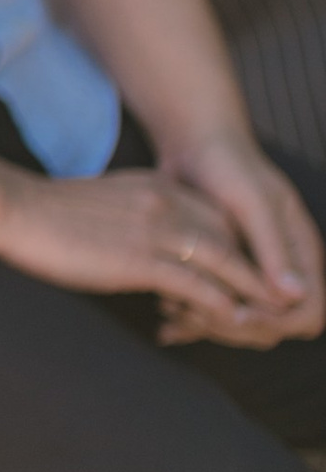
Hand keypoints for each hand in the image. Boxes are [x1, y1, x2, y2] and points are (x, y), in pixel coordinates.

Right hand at [0, 156, 314, 345]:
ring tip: (266, 318)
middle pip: (232, 237)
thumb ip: (137, 216)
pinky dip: (220, 304)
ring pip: (224, 262)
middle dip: (255, 271)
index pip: (219, 216)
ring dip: (249, 292)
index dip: (240, 248)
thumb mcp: (106, 202)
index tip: (249, 277)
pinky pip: (197, 284)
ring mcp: (156, 228)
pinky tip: (232, 320)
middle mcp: (166, 201)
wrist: (12, 209)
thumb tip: (150, 246)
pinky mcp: (141, 258)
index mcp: (157, 186)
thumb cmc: (47, 214)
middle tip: (270, 302)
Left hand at [158, 126, 324, 341]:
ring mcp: (249, 272)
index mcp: (299, 253)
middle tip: (192, 312)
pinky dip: (191, 321)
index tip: (238, 314)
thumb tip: (294, 295)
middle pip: (272, 326)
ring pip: (239, 324)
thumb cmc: (229, 163)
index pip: (307, 313)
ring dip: (207, 325)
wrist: (195, 143)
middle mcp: (278, 268)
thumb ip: (273, 248)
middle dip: (234, 328)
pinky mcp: (220, 272)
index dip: (277, 322)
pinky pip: (213, 309)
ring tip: (171, 310)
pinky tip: (164, 324)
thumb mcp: (252, 202)